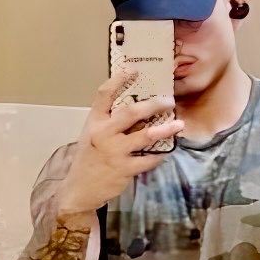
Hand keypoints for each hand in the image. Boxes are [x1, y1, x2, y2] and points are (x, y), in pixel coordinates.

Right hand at [55, 70, 184, 217]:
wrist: (80, 189)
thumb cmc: (89, 159)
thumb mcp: (91, 135)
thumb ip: (108, 122)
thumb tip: (135, 111)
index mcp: (94, 122)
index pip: (104, 94)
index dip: (118, 80)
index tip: (134, 70)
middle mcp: (104, 133)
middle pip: (132, 112)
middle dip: (154, 104)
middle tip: (169, 101)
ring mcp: (115, 152)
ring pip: (146, 136)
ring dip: (165, 129)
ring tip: (179, 125)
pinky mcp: (125, 169)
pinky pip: (149, 160)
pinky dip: (159, 156)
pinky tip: (166, 153)